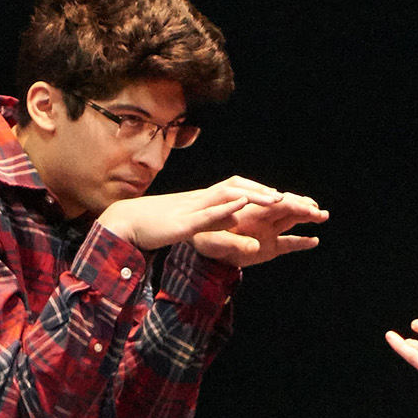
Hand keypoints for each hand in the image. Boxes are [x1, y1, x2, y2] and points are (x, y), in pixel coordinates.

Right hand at [98, 176, 283, 252]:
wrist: (124, 223)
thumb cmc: (155, 227)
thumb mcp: (188, 228)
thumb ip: (210, 227)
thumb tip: (230, 225)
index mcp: (204, 202)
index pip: (237, 191)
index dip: (261, 194)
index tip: (283, 199)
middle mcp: (202, 200)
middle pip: (240, 189)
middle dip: (267, 194)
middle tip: (293, 200)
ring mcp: (193, 209)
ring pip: (229, 196)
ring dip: (254, 196)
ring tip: (278, 199)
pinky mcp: (184, 222)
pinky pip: (209, 212)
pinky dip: (226, 207)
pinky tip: (242, 204)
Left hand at [191, 186, 326, 267]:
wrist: (202, 246)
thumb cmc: (204, 238)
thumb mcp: (213, 241)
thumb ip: (233, 243)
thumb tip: (256, 248)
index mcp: (249, 210)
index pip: (272, 204)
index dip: (286, 203)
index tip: (300, 205)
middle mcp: (261, 217)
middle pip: (286, 208)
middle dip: (303, 206)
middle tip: (317, 209)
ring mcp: (267, 231)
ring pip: (291, 220)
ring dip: (307, 216)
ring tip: (323, 215)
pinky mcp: (269, 247)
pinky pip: (288, 243)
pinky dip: (301, 242)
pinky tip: (314, 241)